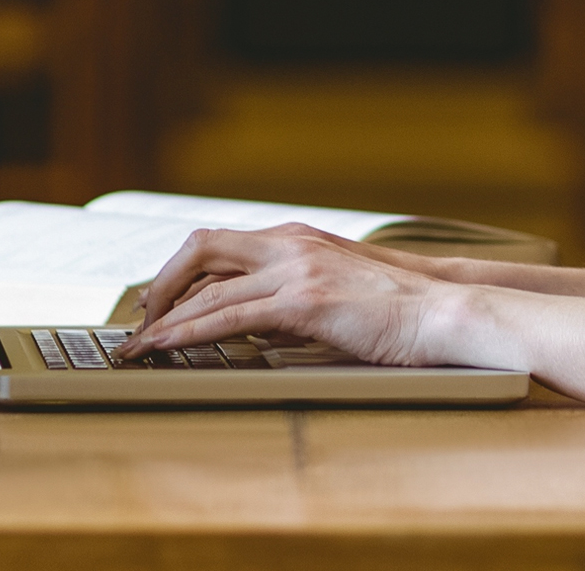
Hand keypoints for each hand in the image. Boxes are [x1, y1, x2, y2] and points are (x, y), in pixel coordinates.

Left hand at [119, 224, 480, 365]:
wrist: (444, 310)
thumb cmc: (399, 309)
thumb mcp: (337, 292)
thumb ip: (294, 298)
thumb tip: (256, 325)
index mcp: (298, 237)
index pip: (220, 246)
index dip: (181, 273)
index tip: (159, 303)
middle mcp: (290, 242)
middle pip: (200, 249)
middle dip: (161, 286)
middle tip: (141, 323)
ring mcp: (296, 268)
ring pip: (208, 288)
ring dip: (166, 320)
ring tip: (139, 347)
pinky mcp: (304, 300)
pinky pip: (230, 315)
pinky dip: (190, 332)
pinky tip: (169, 348)